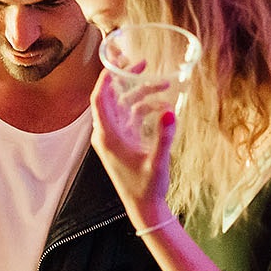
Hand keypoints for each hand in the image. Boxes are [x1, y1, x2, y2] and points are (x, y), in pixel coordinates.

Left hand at [89, 69, 175, 228]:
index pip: (100, 100)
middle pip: (112, 98)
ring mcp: (115, 137)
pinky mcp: (124, 141)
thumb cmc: (147, 187)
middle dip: (127, 79)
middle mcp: (107, 134)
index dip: (106, 79)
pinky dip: (146, 108)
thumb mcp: (158, 162)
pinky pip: (132, 117)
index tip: (118, 62)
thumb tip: (170, 112)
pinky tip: (164, 107)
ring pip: (125, 106)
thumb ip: (164, 136)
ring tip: (164, 85)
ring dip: (142, 94)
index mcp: (108, 137)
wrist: (145, 207)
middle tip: (143, 63)